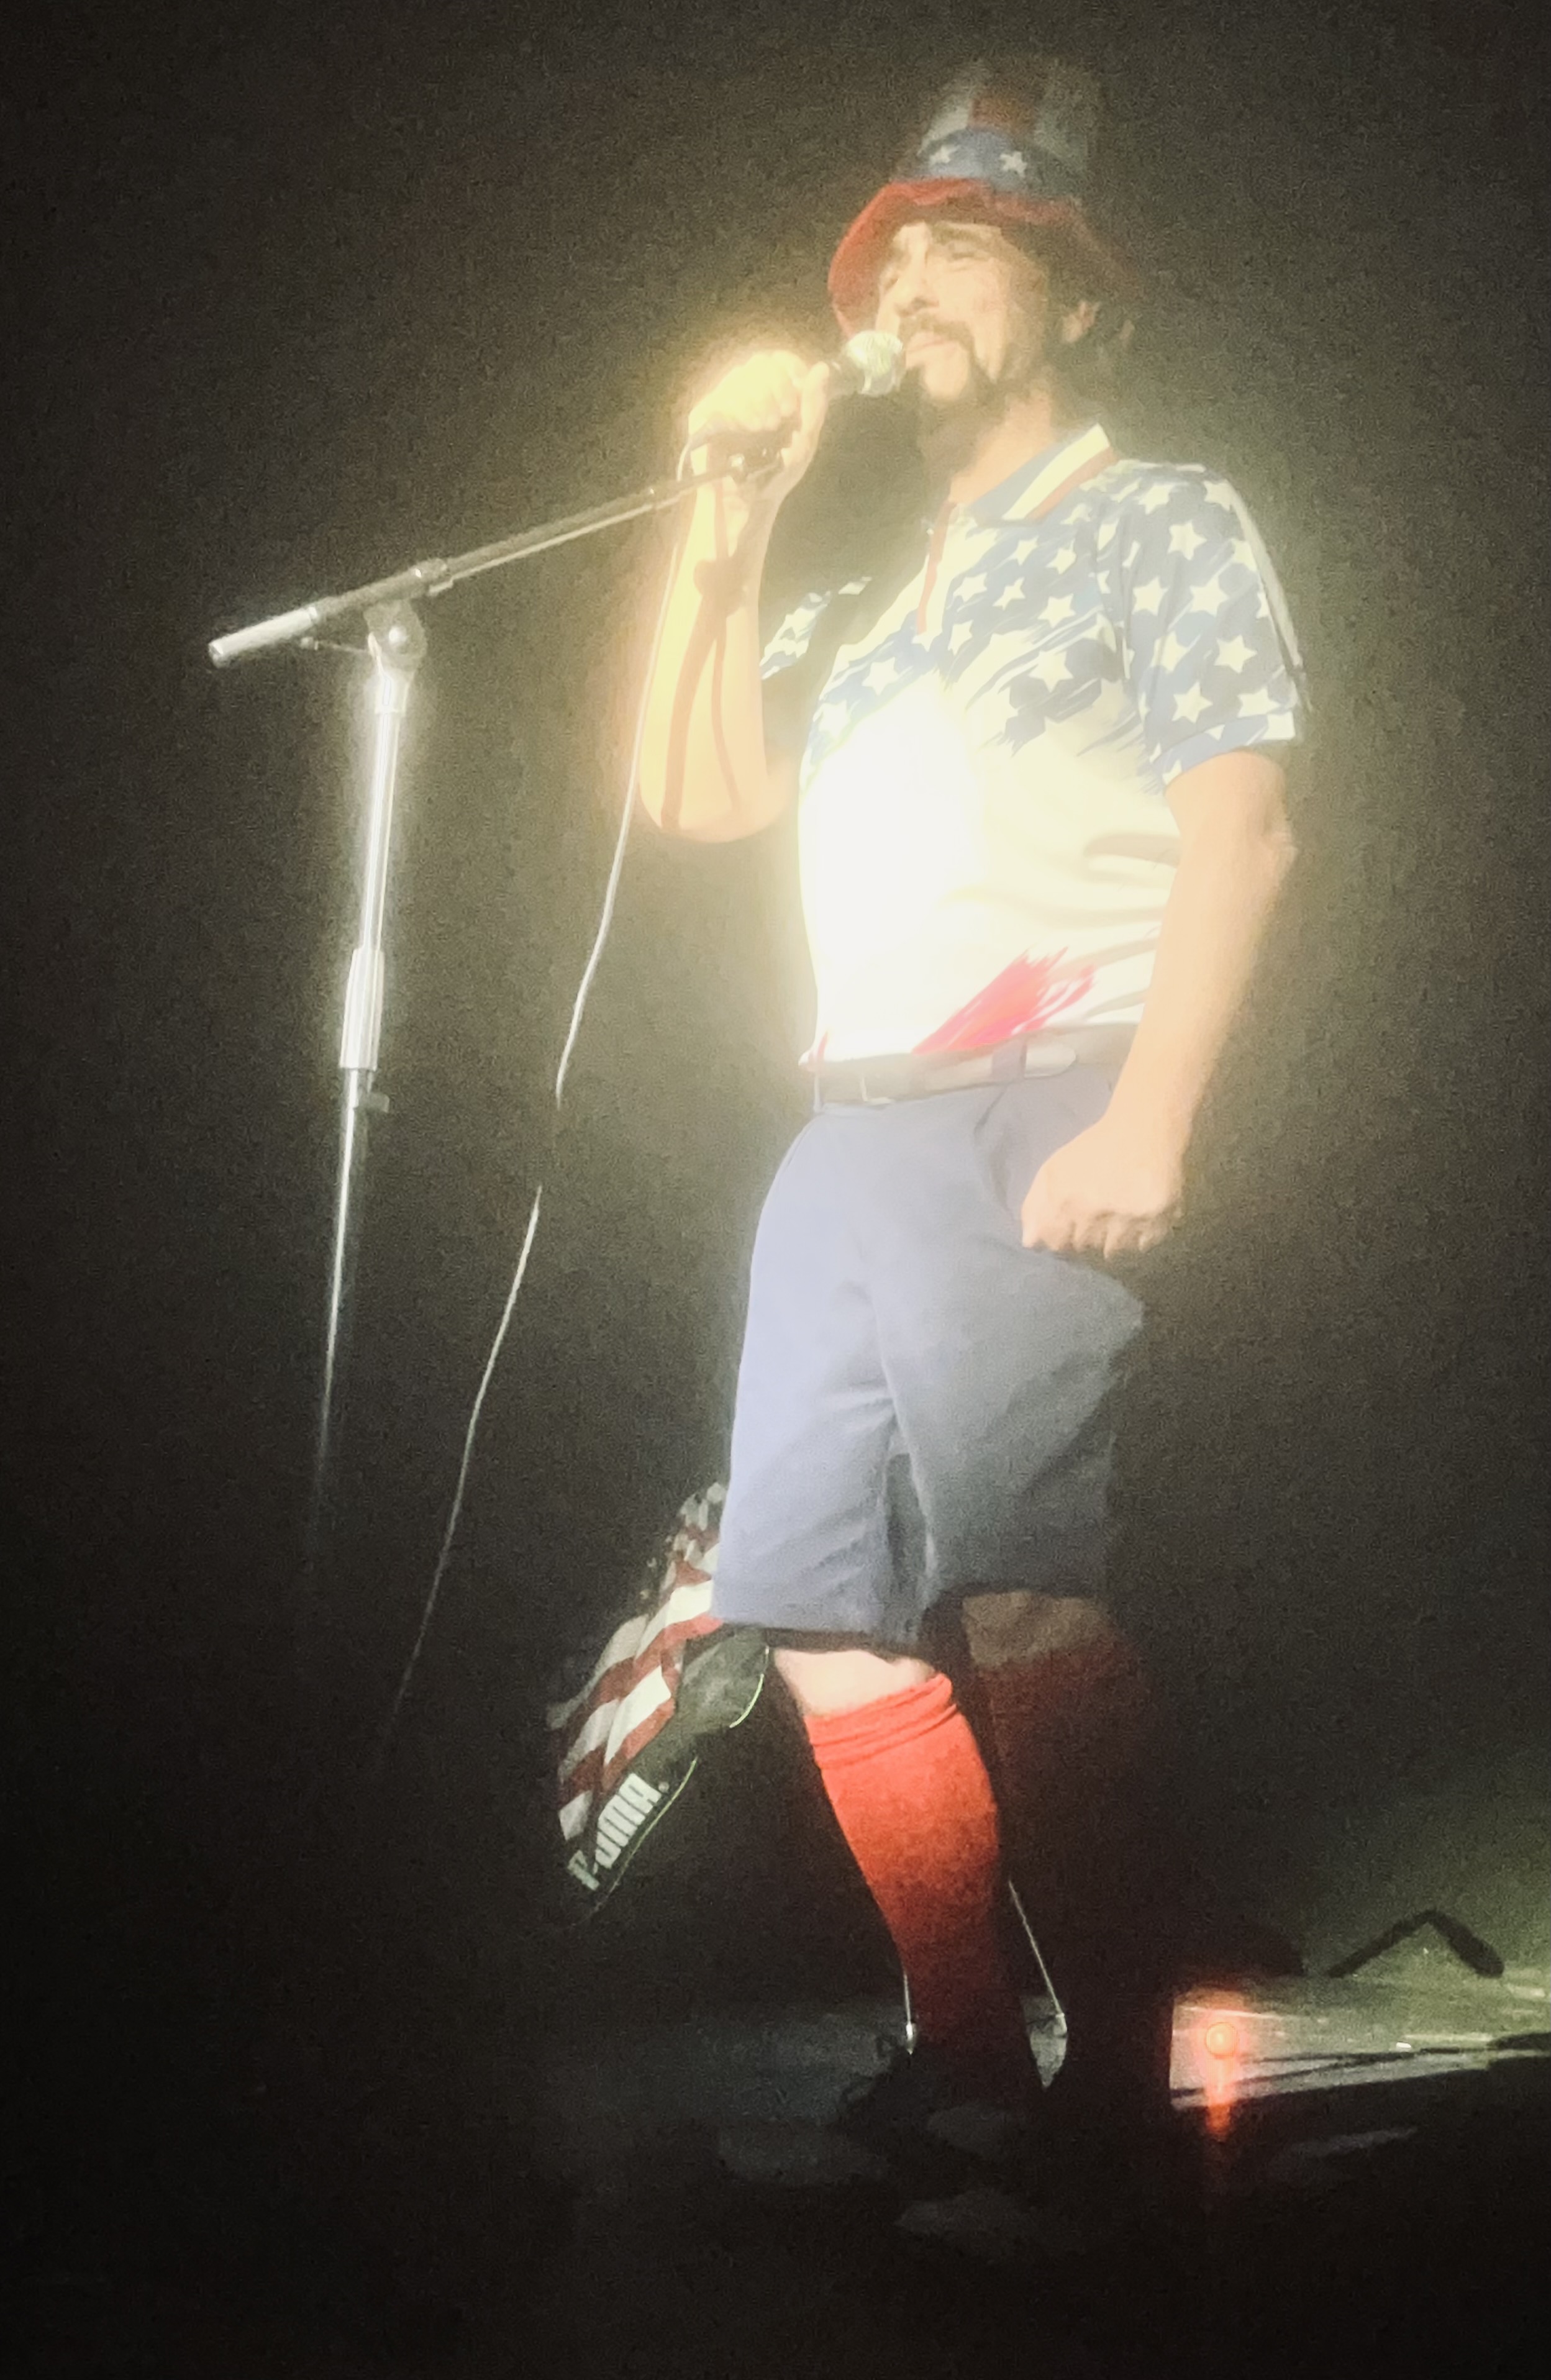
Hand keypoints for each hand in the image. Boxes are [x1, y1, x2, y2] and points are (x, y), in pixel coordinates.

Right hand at [685, 348, 830, 523]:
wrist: (752, 502)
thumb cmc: (776, 473)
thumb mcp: (805, 440)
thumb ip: (814, 406)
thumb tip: (821, 369)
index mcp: (768, 393)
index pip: (775, 358)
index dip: (789, 365)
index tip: (799, 385)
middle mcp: (743, 392)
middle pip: (759, 362)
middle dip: (778, 385)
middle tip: (784, 414)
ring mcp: (721, 401)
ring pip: (741, 377)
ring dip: (761, 400)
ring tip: (767, 427)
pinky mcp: (704, 415)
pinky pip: (722, 397)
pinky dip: (743, 410)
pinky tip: (751, 428)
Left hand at [1020, 1116, 1183, 1260]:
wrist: (1144, 1129)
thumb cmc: (1095, 1150)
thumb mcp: (1054, 1170)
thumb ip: (1035, 1206)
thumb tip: (1030, 1242)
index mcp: (1063, 1204)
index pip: (1054, 1245)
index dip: (1062, 1238)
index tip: (1073, 1226)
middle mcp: (1092, 1218)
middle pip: (1085, 1253)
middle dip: (1089, 1240)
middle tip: (1100, 1219)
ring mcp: (1125, 1224)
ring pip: (1114, 1255)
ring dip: (1116, 1243)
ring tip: (1121, 1219)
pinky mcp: (1156, 1225)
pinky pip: (1143, 1249)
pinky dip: (1140, 1240)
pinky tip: (1139, 1219)